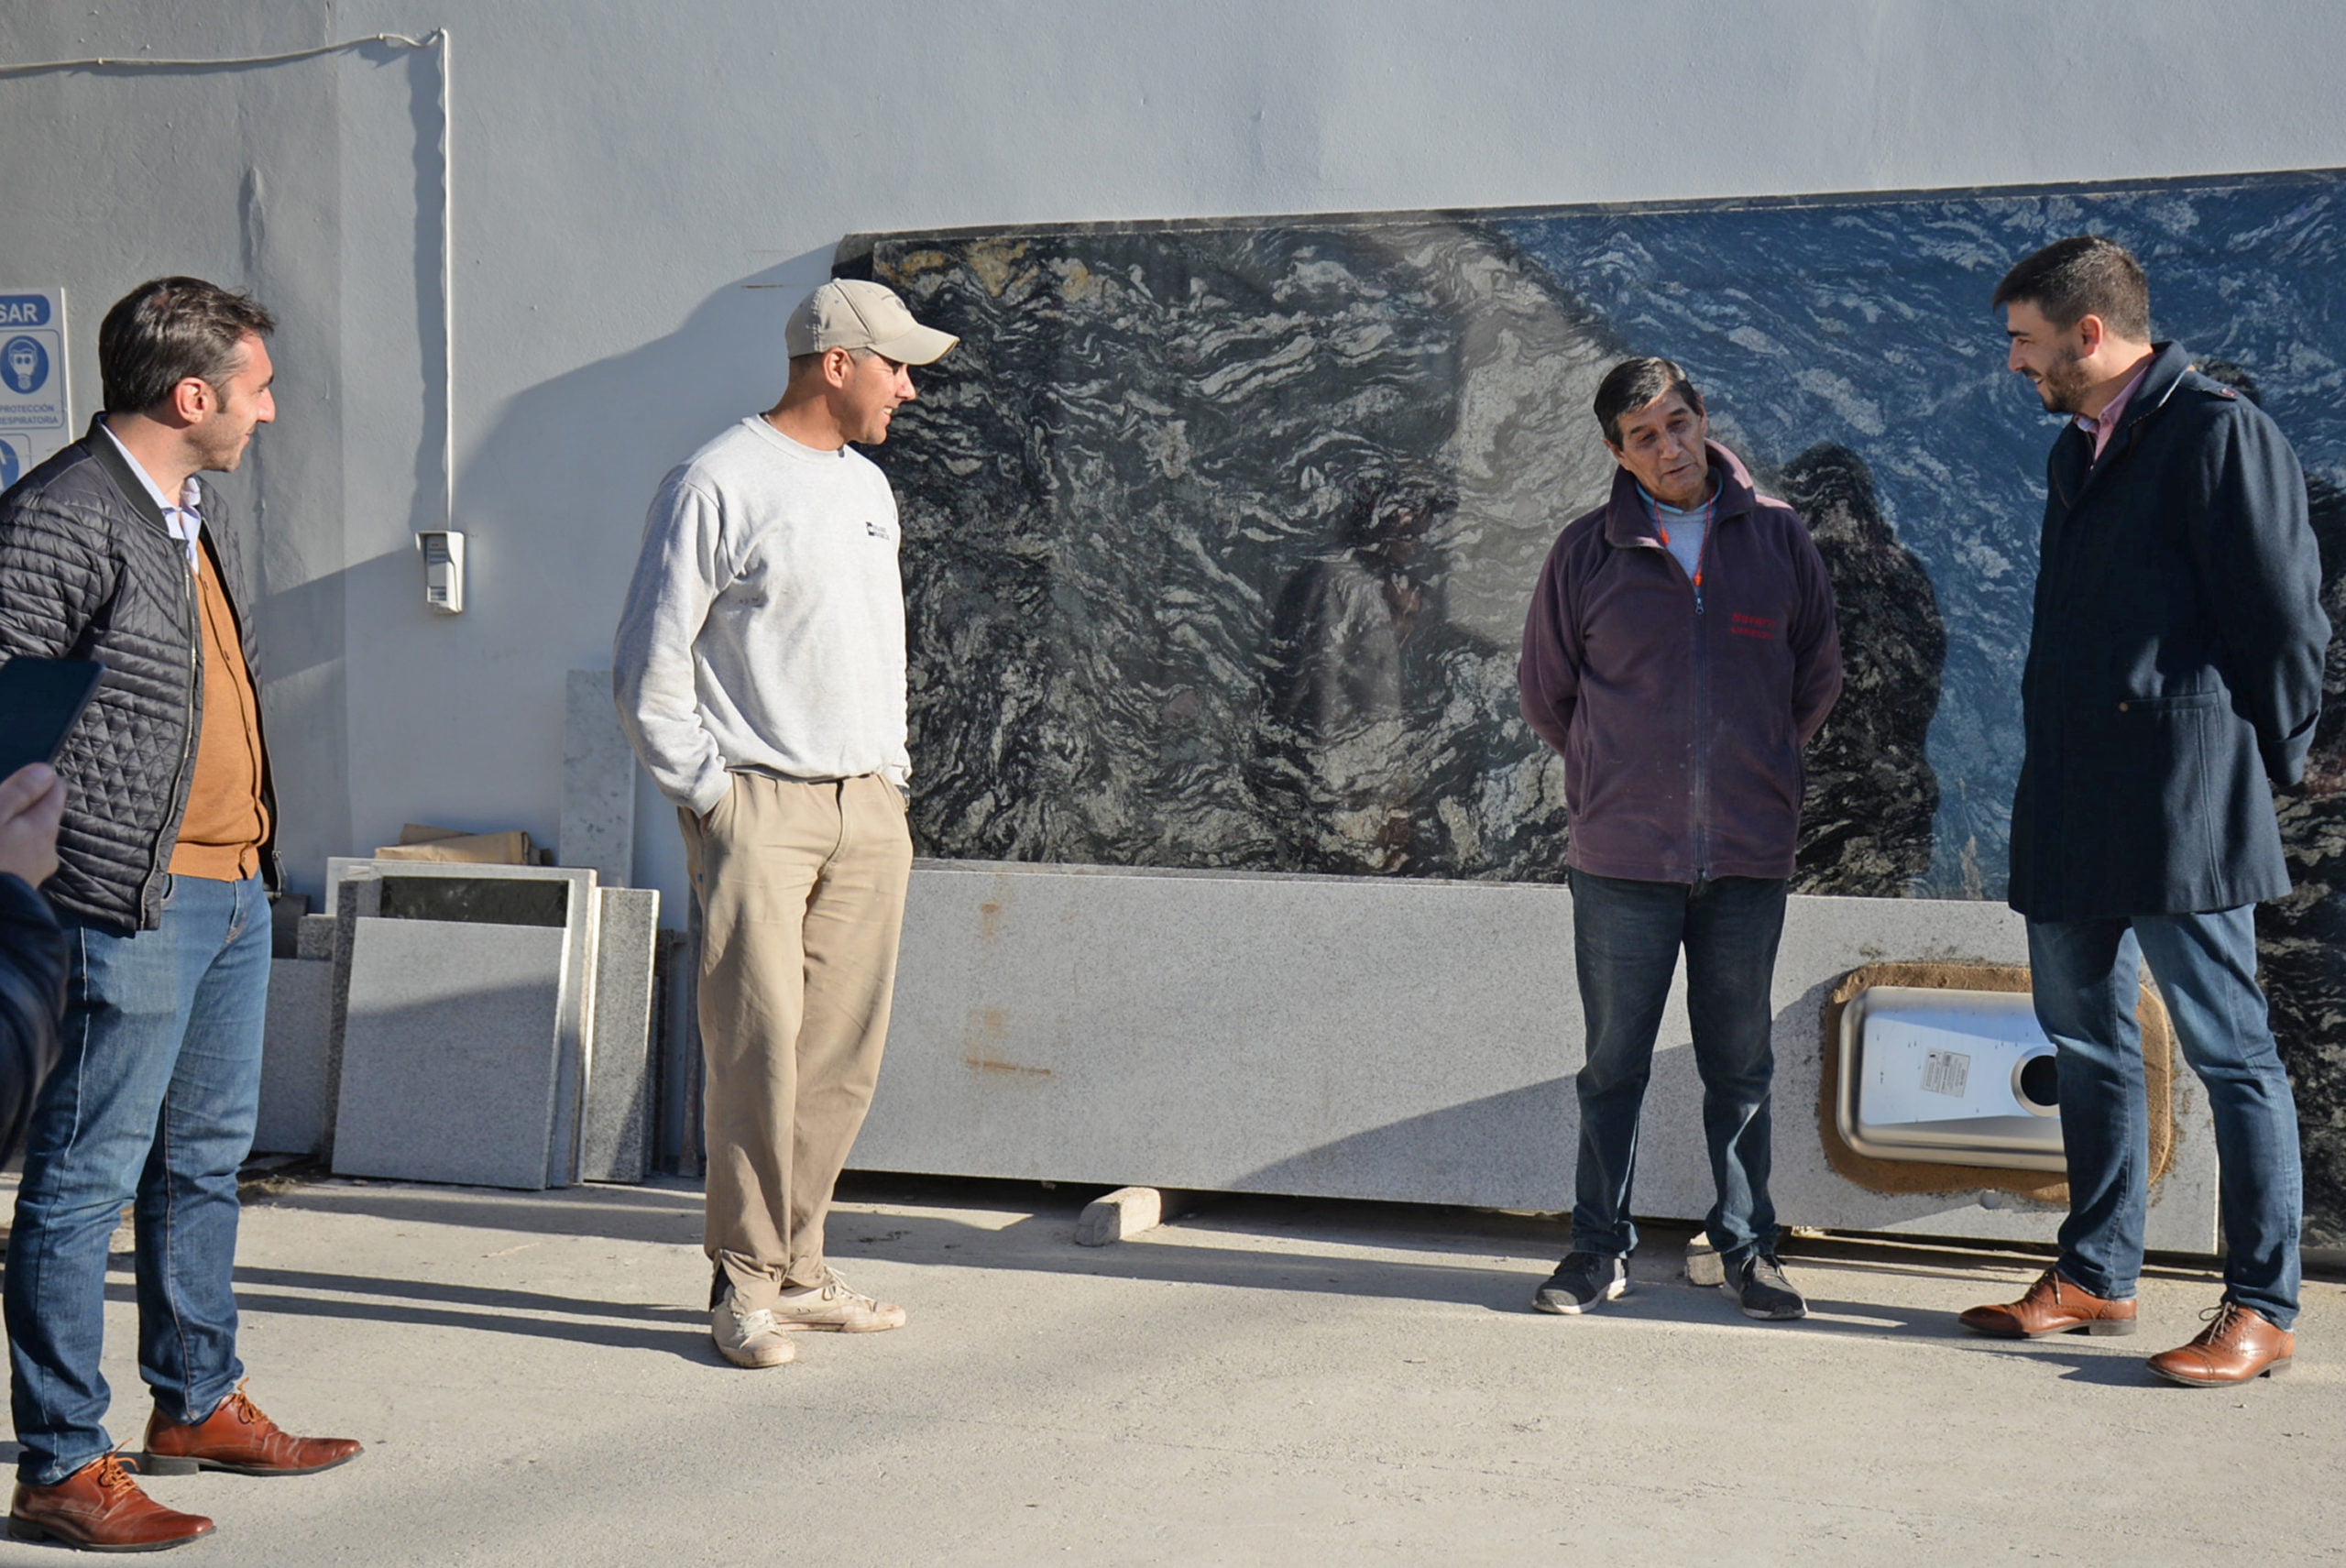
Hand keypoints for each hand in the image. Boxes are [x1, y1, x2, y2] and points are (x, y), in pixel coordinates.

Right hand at [0, 764, 64, 886]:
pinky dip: (4, 852)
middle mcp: (48, 850)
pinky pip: (16, 860)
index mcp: (43, 827)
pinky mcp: (21, 888)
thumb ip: (20, 793)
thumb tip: (47, 771)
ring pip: (26, 840)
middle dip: (17, 810)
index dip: (36, 782)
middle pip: (40, 817)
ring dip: (8, 833)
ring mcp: (35, 872)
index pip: (56, 791)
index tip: (12, 785)